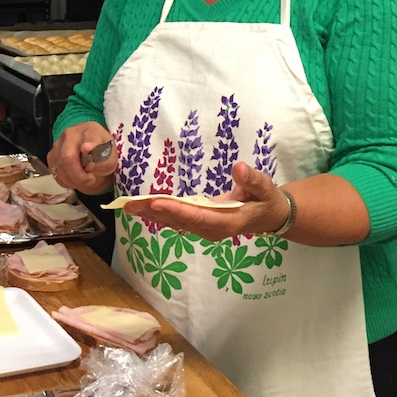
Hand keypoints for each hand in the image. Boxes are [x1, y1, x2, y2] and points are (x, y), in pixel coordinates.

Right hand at [47, 122, 115, 193]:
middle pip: (67, 157)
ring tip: (85, 178)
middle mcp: (70, 134)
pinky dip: (66, 181)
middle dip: (79, 175)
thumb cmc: (102, 153)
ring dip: (74, 180)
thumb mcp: (110, 158)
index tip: (87, 149)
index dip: (88, 144)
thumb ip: (102, 161)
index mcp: (90, 130)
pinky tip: (75, 177)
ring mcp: (57, 145)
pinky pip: (56, 175)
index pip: (89, 137)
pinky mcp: (51, 157)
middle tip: (90, 180)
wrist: (91, 153)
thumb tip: (89, 165)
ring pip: (60, 169)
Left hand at [122, 161, 292, 240]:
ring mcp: (204, 229)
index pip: (197, 216)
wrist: (269, 215)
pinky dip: (158, 214)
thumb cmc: (266, 199)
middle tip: (129, 205)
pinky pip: (176, 221)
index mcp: (228, 221)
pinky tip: (141, 209)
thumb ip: (252, 179)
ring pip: (174, 223)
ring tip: (128, 206)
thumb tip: (238, 167)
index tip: (155, 202)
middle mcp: (212, 229)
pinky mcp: (199, 225)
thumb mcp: (265, 187)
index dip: (176, 210)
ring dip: (151, 215)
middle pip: (179, 221)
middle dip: (154, 212)